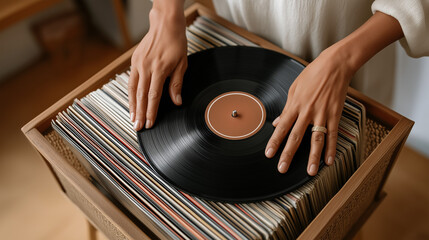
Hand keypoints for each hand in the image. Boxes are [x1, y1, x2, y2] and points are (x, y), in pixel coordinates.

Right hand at [129, 3, 186, 130]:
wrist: (165, 25)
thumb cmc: (176, 43)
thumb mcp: (182, 64)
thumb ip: (177, 84)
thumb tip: (176, 102)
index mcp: (159, 70)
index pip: (153, 96)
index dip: (151, 112)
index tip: (149, 123)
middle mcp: (146, 67)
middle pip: (141, 96)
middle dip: (139, 113)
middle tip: (137, 127)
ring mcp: (138, 64)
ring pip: (133, 89)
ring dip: (132, 106)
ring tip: (132, 119)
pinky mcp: (134, 60)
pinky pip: (131, 80)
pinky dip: (131, 93)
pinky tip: (132, 102)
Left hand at [265, 46, 352, 175]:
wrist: (334, 65)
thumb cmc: (312, 75)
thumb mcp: (294, 89)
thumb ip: (286, 108)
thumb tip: (278, 123)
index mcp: (294, 105)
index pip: (282, 128)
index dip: (275, 142)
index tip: (269, 154)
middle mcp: (307, 112)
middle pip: (296, 137)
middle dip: (288, 154)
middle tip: (282, 168)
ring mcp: (322, 114)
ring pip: (316, 140)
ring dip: (313, 157)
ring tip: (310, 172)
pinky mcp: (335, 114)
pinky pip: (333, 134)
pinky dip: (331, 148)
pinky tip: (329, 160)